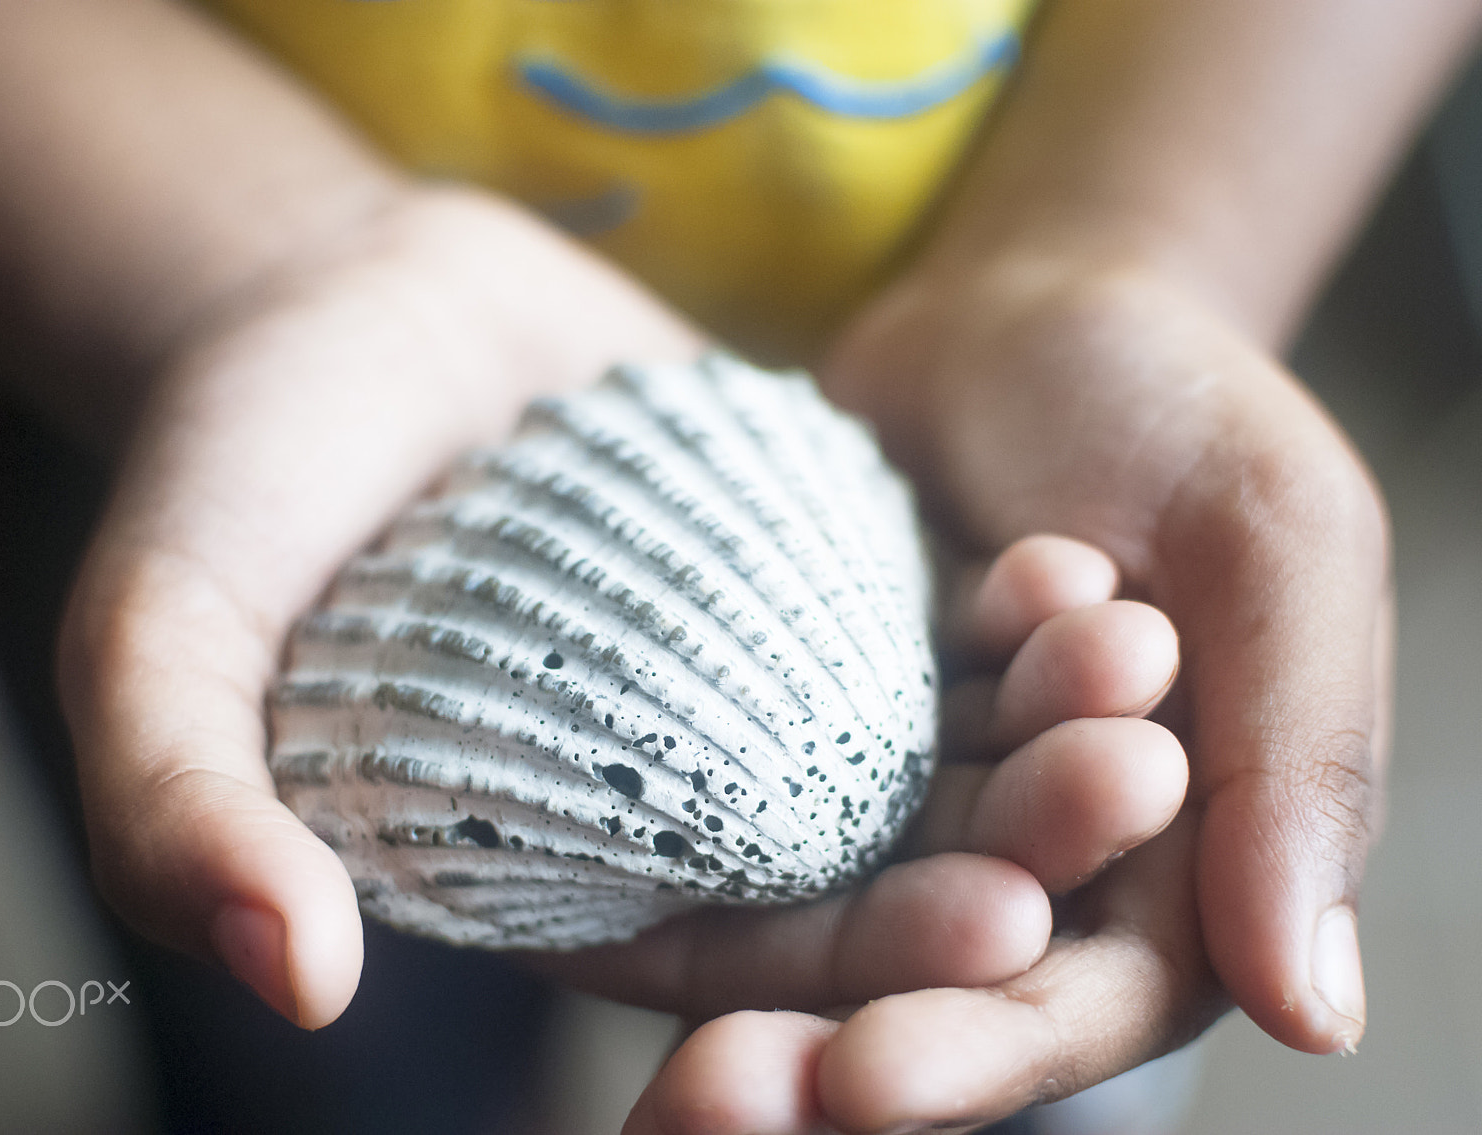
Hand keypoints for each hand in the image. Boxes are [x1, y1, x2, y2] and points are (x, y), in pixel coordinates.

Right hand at [56, 181, 1186, 1039]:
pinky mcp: (792, 575)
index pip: (731, 969)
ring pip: (921, 740)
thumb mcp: (161, 644)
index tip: (985, 929)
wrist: (323, 308)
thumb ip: (188, 811)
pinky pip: (916, 606)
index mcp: (556, 872)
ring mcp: (746, 685)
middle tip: (1130, 791)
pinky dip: (1003, 603)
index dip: (860, 970)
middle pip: (868, 861)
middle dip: (1007, 843)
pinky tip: (1086, 571)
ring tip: (1144, 669)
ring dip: (1042, 719)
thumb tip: (289, 971)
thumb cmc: (229, 485)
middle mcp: (671, 800)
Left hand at [628, 260, 1389, 1131]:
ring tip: (655, 1073)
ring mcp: (908, 799)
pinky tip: (565, 914)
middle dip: (826, 1052)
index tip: (863, 1075)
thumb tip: (1313, 1013)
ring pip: (822, 927)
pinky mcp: (808, 739)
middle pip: (929, 991)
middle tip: (709, 1100)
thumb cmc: (1174, 410)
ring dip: (742, 1001)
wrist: (1024, 312)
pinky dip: (684, 863)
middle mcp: (1035, 851)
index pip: (1085, 997)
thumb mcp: (1275, 543)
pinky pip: (738, 822)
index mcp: (1180, 849)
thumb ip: (1301, 758)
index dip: (980, 1051)